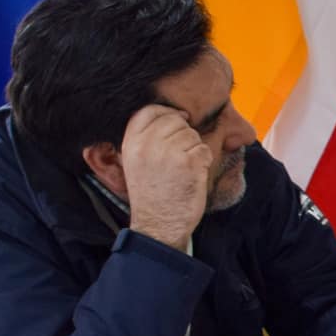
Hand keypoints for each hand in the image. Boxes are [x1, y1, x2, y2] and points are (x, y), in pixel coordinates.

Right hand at [119, 104, 211, 245]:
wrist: (158, 225)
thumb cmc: (151, 195)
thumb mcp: (135, 162)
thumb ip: (147, 138)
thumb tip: (176, 114)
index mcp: (131, 143)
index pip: (149, 110)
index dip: (166, 112)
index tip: (177, 120)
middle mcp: (148, 144)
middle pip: (175, 120)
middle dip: (183, 134)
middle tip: (179, 158)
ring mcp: (169, 152)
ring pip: (192, 135)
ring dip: (193, 150)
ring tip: (182, 170)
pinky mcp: (189, 163)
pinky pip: (204, 150)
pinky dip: (203, 162)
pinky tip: (192, 176)